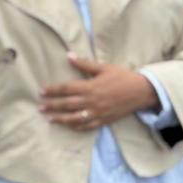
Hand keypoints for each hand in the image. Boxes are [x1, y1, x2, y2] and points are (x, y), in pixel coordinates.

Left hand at [40, 53, 158, 129]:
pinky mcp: (103, 120)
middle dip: (52, 106)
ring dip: (60, 119)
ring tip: (48, 118)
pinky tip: (67, 126)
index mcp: (90, 87)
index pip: (66, 89)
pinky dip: (76, 127)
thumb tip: (69, 56)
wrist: (142, 91)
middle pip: (67, 105)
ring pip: (74, 118)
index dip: (52, 90)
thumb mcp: (104, 67)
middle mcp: (91, 101)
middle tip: (40, 107)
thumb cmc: (122, 77)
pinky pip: (87, 126)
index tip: (41, 91)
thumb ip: (84, 64)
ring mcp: (97, 113)